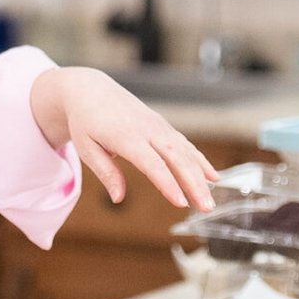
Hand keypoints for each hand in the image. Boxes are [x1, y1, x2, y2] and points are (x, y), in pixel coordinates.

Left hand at [29, 68, 217, 208]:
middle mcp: (148, 130)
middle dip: (194, 184)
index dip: (168, 184)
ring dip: (201, 176)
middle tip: (206, 208)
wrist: (91, 90)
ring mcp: (158, 126)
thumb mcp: (86, 148)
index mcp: (126, 136)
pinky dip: (200, 161)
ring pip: (186, 152)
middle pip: (177, 158)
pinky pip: (186, 145)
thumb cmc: (86, 122)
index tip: (181, 202)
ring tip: (211, 200)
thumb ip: (106, 172)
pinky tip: (212, 177)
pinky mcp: (163, 126)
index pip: (152, 164)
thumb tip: (118, 198)